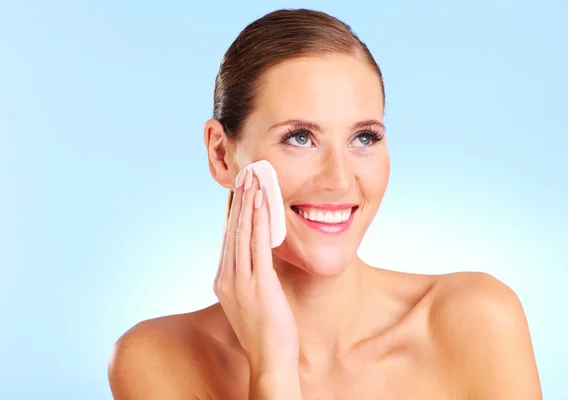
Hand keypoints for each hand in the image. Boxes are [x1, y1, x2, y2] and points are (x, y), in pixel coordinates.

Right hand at [214, 167, 298, 373]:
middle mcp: (226, 278)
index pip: (228, 238)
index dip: (234, 212)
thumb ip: (250, 277)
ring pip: (242, 233)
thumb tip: (260, 256)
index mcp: (223, 281)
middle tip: (245, 176)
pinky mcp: (258, 284)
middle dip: (239, 201)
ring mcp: (240, 281)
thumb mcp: (251, 300)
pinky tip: (262, 203)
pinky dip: (259, 221)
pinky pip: (258, 245)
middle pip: (232, 230)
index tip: (240, 192)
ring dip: (248, 204)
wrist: (269, 359)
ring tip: (253, 180)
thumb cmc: (266, 332)